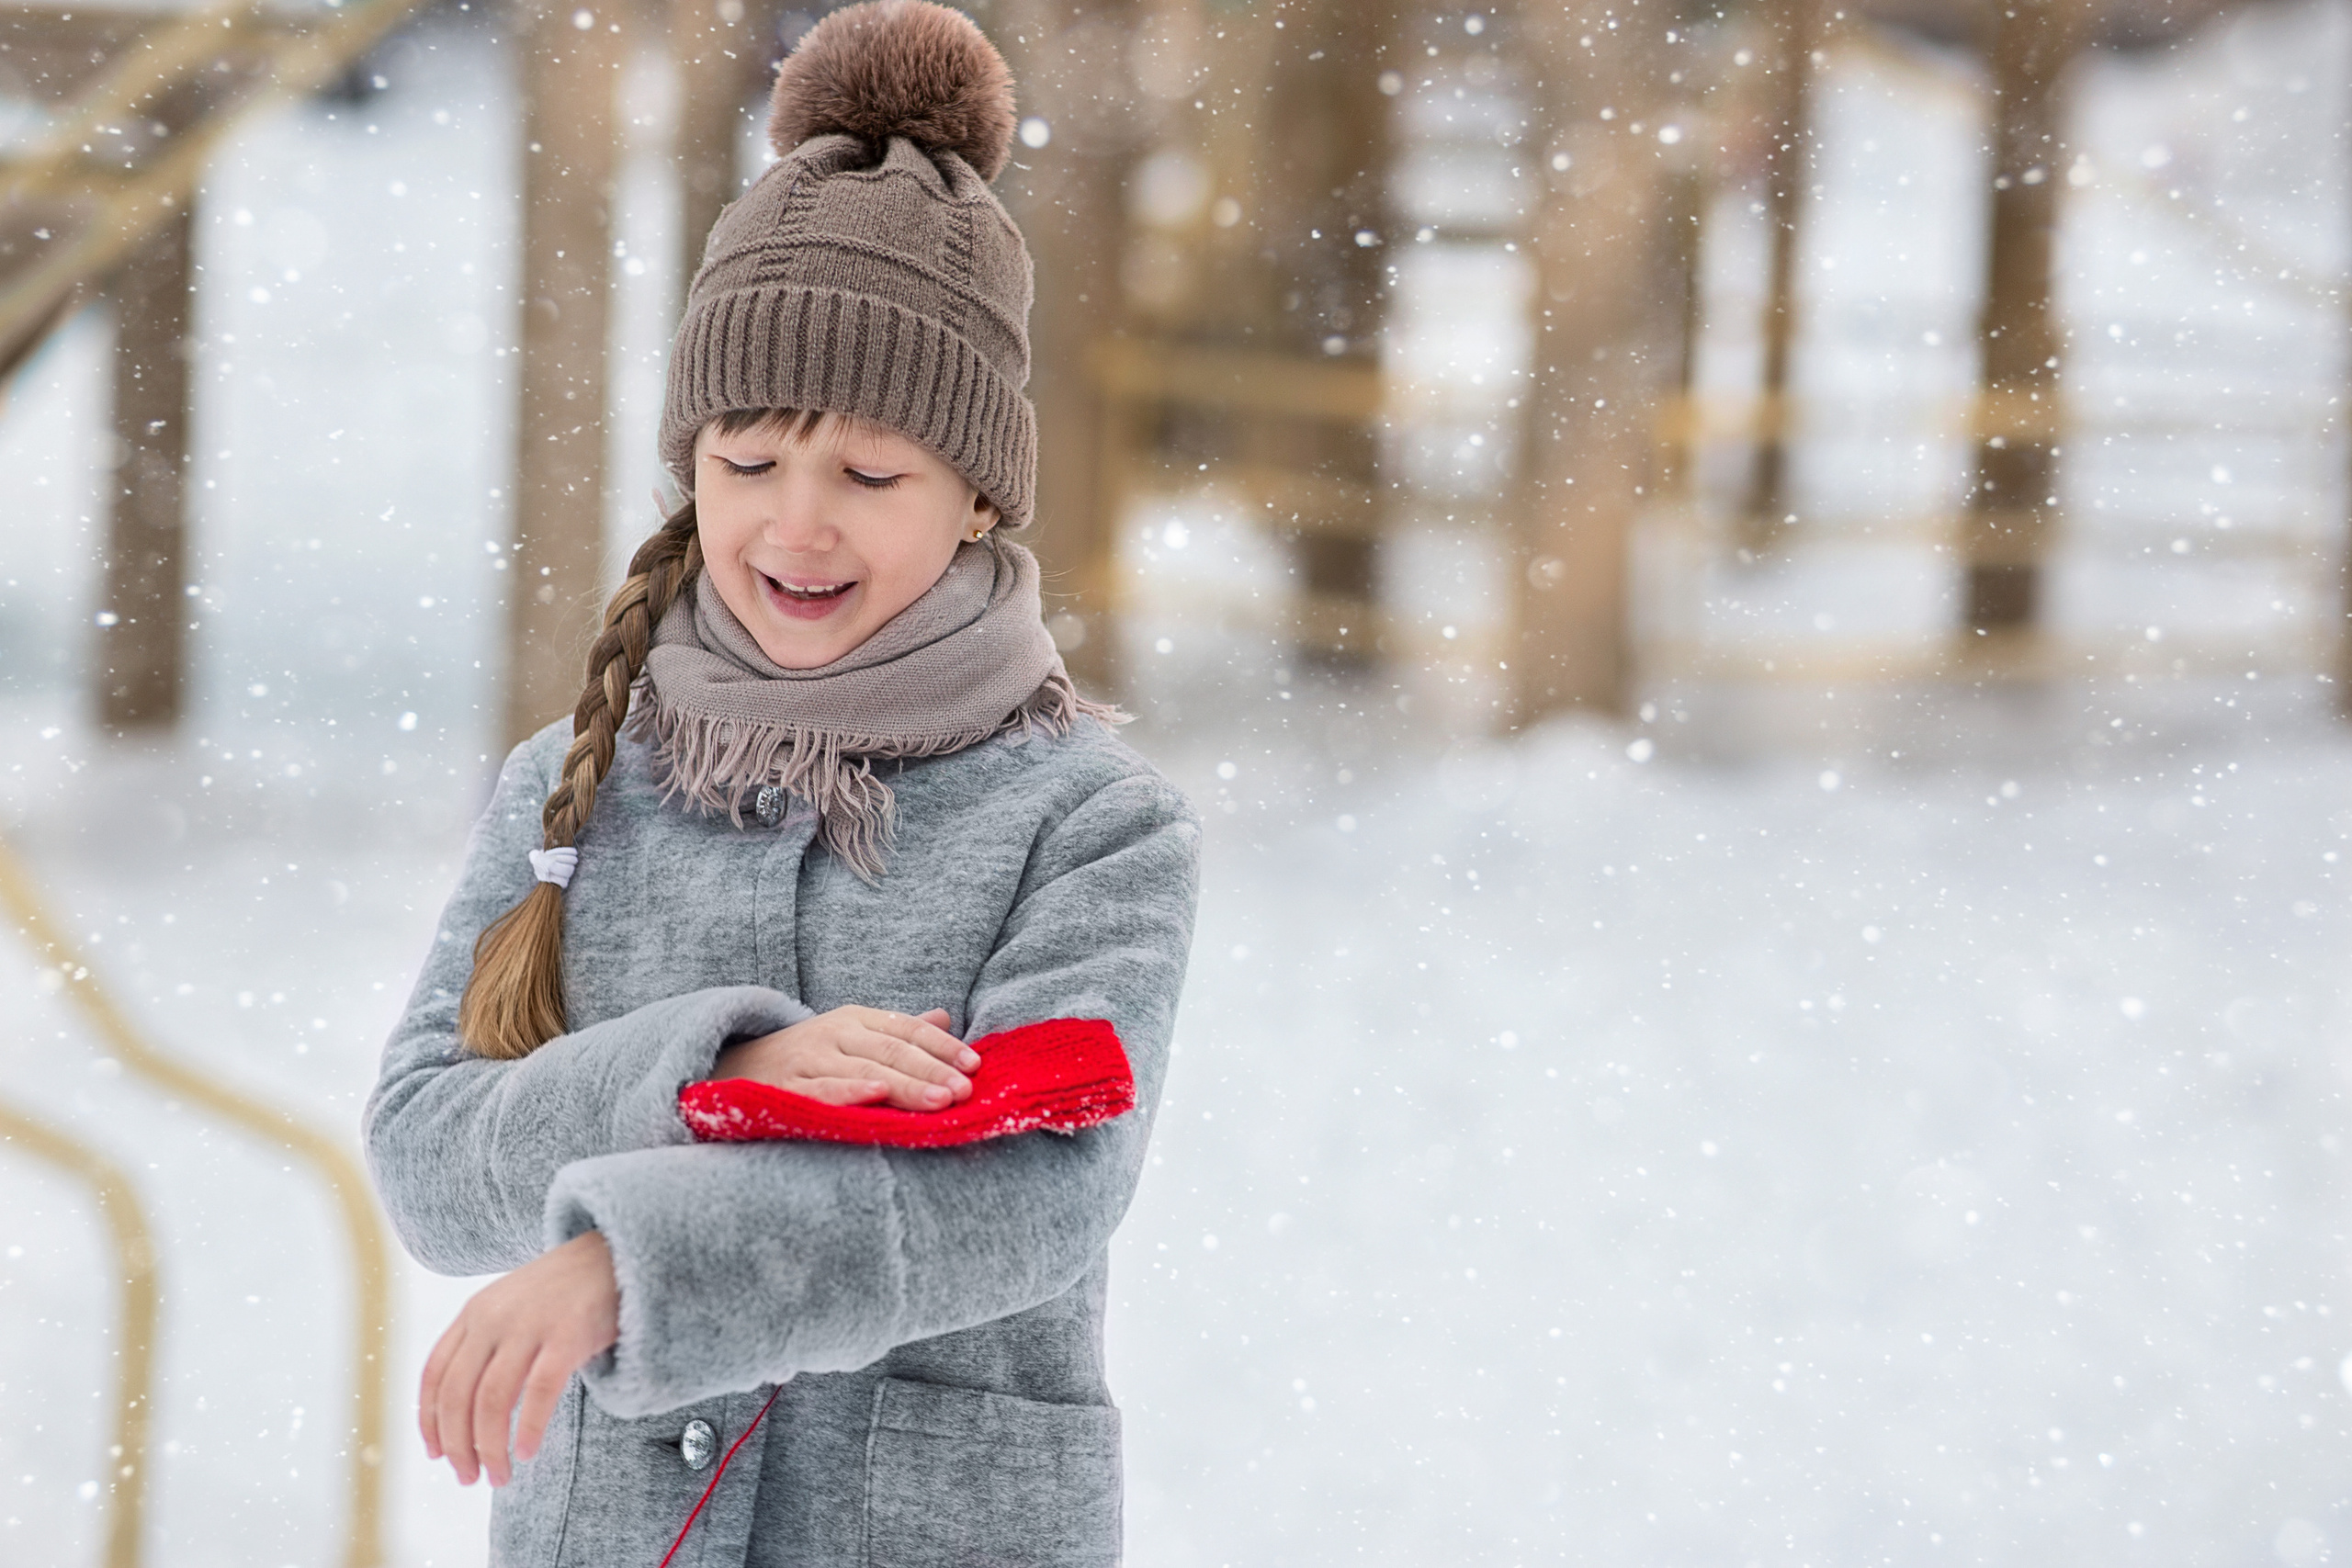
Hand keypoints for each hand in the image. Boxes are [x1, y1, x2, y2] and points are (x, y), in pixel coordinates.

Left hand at [419, 1230, 618, 1486]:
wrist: (615, 1254)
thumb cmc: (565, 1290)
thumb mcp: (511, 1306)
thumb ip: (485, 1344)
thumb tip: (464, 1409)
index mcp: (474, 1313)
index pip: (434, 1375)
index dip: (429, 1421)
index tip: (436, 1454)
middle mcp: (494, 1318)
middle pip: (458, 1395)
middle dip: (458, 1445)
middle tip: (468, 1477)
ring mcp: (530, 1325)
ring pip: (493, 1401)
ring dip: (490, 1448)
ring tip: (499, 1475)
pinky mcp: (568, 1335)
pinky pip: (539, 1393)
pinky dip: (529, 1429)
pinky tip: (528, 1452)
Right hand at [712, 1005, 977, 1110]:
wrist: (730, 1067)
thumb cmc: (806, 1056)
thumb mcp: (851, 1036)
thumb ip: (897, 1031)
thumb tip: (945, 1019)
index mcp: (855, 1019)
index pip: (907, 1028)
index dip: (943, 1047)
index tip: (975, 1066)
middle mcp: (835, 1033)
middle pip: (893, 1050)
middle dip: (932, 1071)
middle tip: (965, 1091)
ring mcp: (808, 1058)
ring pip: (865, 1070)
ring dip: (905, 1086)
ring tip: (939, 1102)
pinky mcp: (785, 1086)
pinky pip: (821, 1090)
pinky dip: (848, 1093)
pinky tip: (875, 1097)